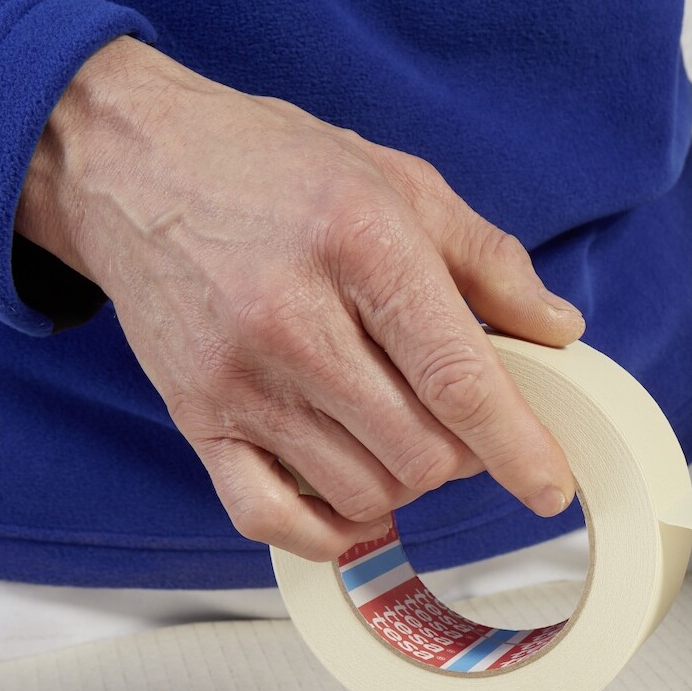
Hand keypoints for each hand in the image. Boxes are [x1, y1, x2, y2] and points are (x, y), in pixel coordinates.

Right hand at [16, 38, 582, 559]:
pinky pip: (271, 520)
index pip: (457, 379)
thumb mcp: (402, 182)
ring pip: (362, 492)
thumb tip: (559, 331)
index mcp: (362, 248)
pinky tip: (352, 491)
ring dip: (404, 482)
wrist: (132, 161)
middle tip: (458, 418)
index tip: (551, 486)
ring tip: (401, 430)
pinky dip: (328, 529)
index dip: (517, 445)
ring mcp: (238, 378)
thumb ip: (491, 262)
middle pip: (419, 452)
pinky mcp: (195, 417)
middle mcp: (293, 320)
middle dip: (463, 454)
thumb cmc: (276, 169)